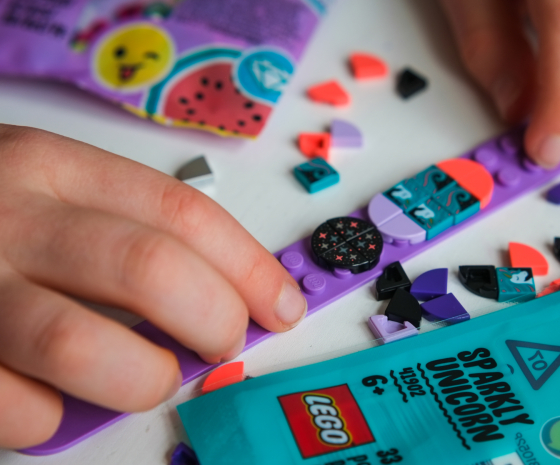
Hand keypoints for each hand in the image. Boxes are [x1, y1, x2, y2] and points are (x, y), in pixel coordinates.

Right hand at [0, 125, 306, 448]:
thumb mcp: (50, 188)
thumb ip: (127, 229)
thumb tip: (228, 294)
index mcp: (54, 168)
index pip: (185, 214)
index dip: (250, 269)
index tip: (283, 307)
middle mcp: (10, 218)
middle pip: (151, 272)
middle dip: (213, 321)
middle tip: (221, 343)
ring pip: (84, 348)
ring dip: (141, 377)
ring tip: (147, 376)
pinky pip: (16, 410)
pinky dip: (53, 420)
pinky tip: (56, 401)